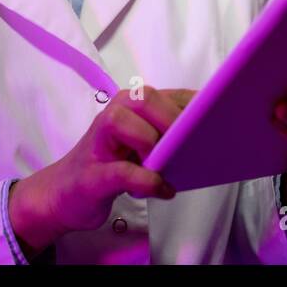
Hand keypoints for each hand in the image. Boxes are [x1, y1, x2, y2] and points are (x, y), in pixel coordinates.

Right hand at [8, 87, 195, 256]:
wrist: (63, 193)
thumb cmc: (109, 164)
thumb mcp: (141, 143)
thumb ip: (167, 133)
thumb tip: (211, 132)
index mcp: (129, 105)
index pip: (170, 93)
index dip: (197, 104)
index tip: (223, 117)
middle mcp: (113, 114)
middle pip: (145, 98)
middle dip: (173, 119)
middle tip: (191, 145)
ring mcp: (98, 142)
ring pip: (124, 123)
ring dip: (151, 144)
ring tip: (166, 166)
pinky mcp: (93, 174)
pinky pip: (122, 171)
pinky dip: (146, 180)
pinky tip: (163, 189)